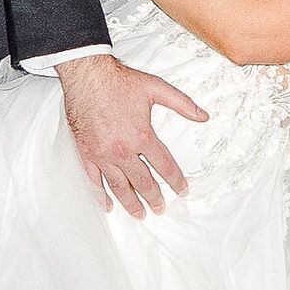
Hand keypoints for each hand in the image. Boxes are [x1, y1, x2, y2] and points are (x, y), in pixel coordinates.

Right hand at [57, 51, 206, 216]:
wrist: (87, 75)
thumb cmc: (119, 81)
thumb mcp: (156, 89)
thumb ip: (182, 104)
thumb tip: (203, 116)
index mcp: (142, 136)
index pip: (164, 166)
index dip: (176, 181)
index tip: (181, 190)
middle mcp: (122, 150)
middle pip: (143, 182)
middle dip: (154, 198)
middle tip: (160, 208)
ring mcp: (102, 154)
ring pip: (119, 186)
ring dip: (131, 203)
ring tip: (140, 214)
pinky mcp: (86, 153)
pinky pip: (93, 180)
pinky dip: (101, 195)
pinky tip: (108, 205)